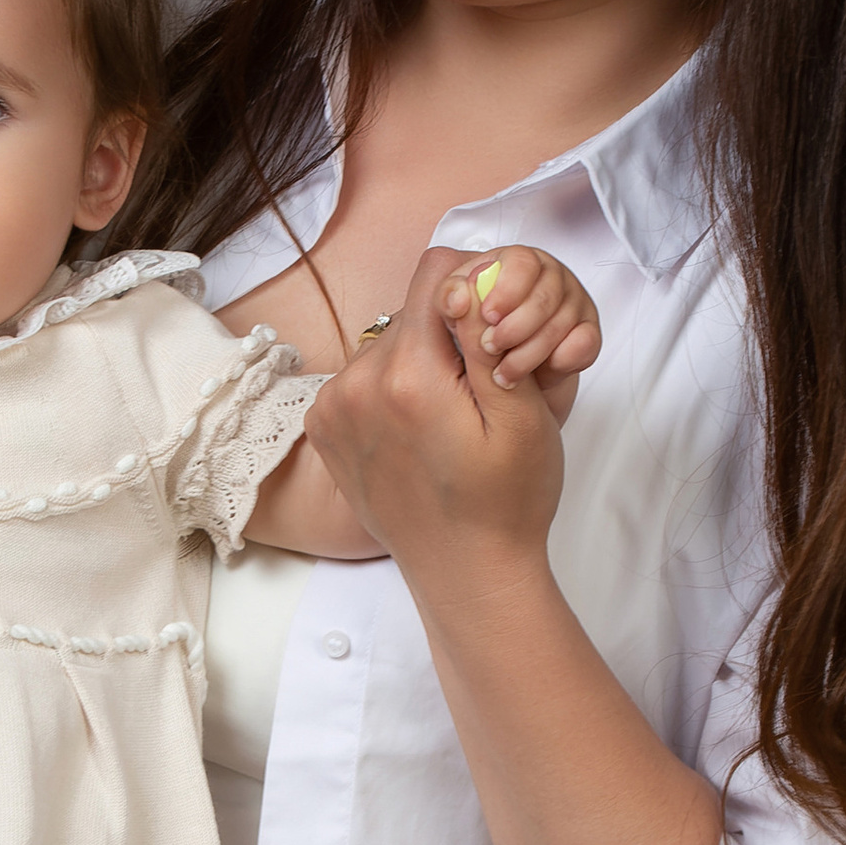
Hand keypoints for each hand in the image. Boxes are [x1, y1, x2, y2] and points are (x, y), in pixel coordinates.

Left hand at [305, 243, 575, 577]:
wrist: (465, 572)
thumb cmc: (505, 502)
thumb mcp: (522, 416)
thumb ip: (492, 338)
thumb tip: (471, 273)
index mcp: (409, 374)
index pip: (440, 271)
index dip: (478, 290)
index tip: (494, 337)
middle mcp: (356, 382)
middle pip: (412, 312)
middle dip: (449, 337)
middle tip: (477, 395)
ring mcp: (331, 406)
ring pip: (386, 344)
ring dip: (419, 365)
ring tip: (445, 422)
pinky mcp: (323, 426)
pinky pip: (362, 377)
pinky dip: (390, 392)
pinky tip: (415, 435)